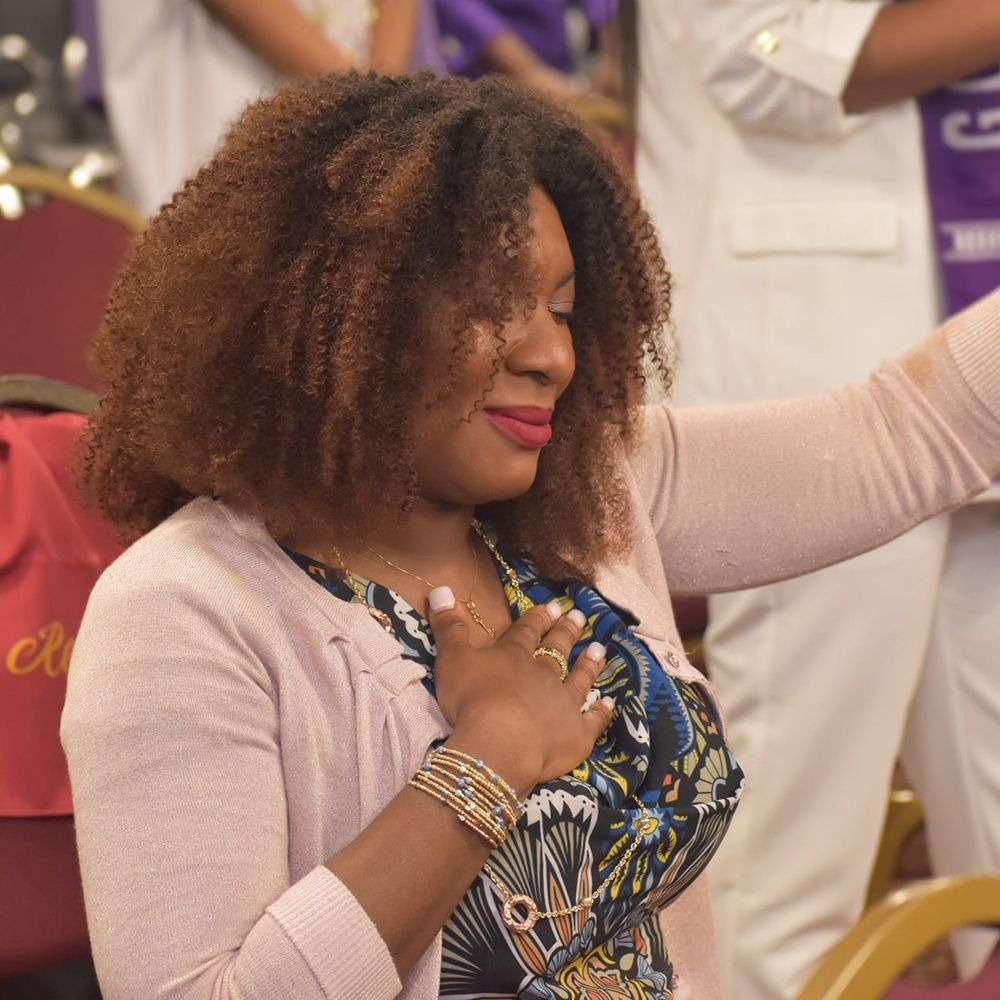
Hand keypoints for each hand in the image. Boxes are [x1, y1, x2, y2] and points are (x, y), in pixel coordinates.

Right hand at [428, 588, 614, 792]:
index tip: (554, 605)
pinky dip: (602, 713)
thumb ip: (448, 626)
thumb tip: (440, 588)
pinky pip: (593, 721)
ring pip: (580, 679)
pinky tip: (610, 704)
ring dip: (589, 664)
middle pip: (557, 649)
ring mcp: (564, 703)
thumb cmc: (472, 700)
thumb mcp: (451, 658)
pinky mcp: (576, 734)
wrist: (499, 743)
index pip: (529, 630)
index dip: (540, 617)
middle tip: (579, 616)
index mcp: (514, 655)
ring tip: (599, 649)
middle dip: (567, 632)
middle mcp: (544, 674)